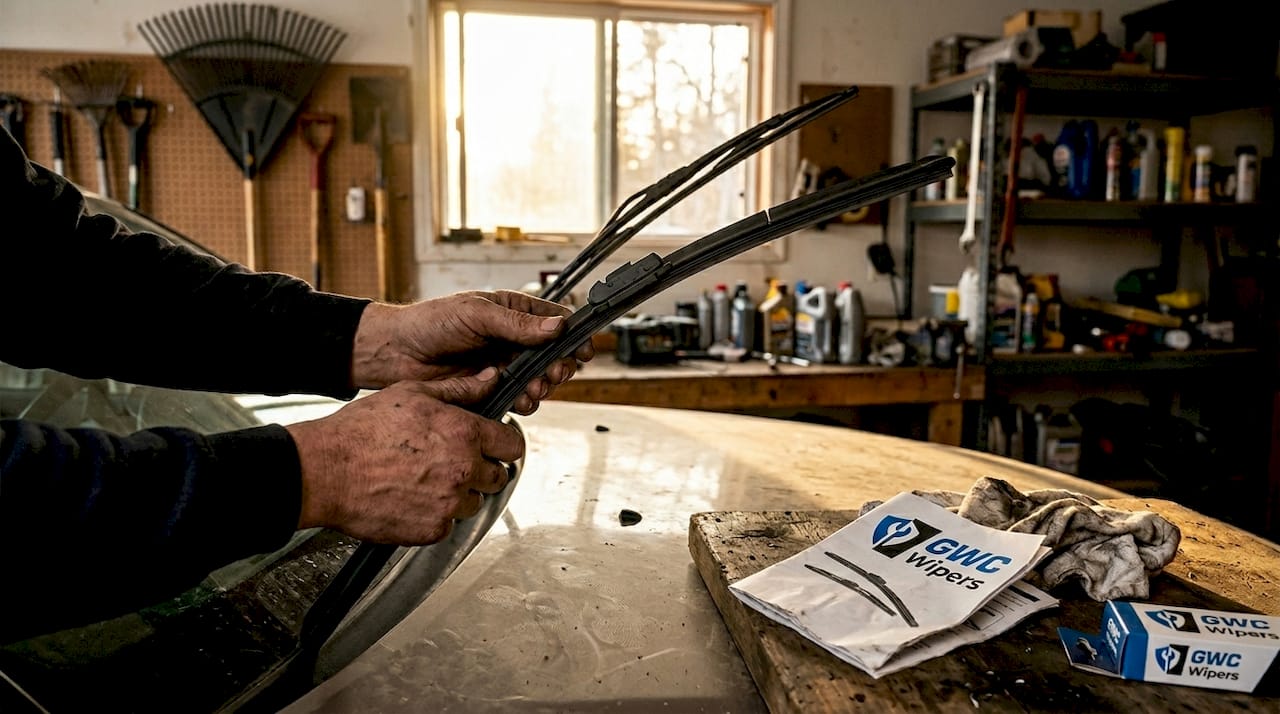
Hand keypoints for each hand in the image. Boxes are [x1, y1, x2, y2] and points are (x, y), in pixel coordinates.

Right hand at [287, 373, 521, 544]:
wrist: (325, 472)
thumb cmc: (361, 431)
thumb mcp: (412, 394)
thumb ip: (460, 390)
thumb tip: (491, 379)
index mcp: (464, 433)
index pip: (512, 445)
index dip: (502, 443)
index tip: (492, 445)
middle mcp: (463, 470)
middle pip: (498, 477)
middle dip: (482, 469)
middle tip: (452, 462)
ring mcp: (449, 504)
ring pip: (474, 503)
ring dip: (459, 494)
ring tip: (426, 480)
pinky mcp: (432, 530)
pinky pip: (448, 525)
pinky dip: (435, 515)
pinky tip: (412, 498)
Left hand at [351, 290, 594, 414]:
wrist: (397, 354)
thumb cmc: (431, 323)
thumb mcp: (476, 314)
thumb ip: (517, 324)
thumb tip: (556, 326)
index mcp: (513, 312)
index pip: (555, 321)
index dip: (573, 334)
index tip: (583, 348)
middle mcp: (513, 339)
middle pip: (555, 354)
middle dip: (559, 365)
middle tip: (554, 372)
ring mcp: (504, 365)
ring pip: (540, 379)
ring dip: (543, 386)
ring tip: (534, 388)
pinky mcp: (493, 389)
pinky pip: (520, 398)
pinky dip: (525, 401)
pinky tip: (519, 399)